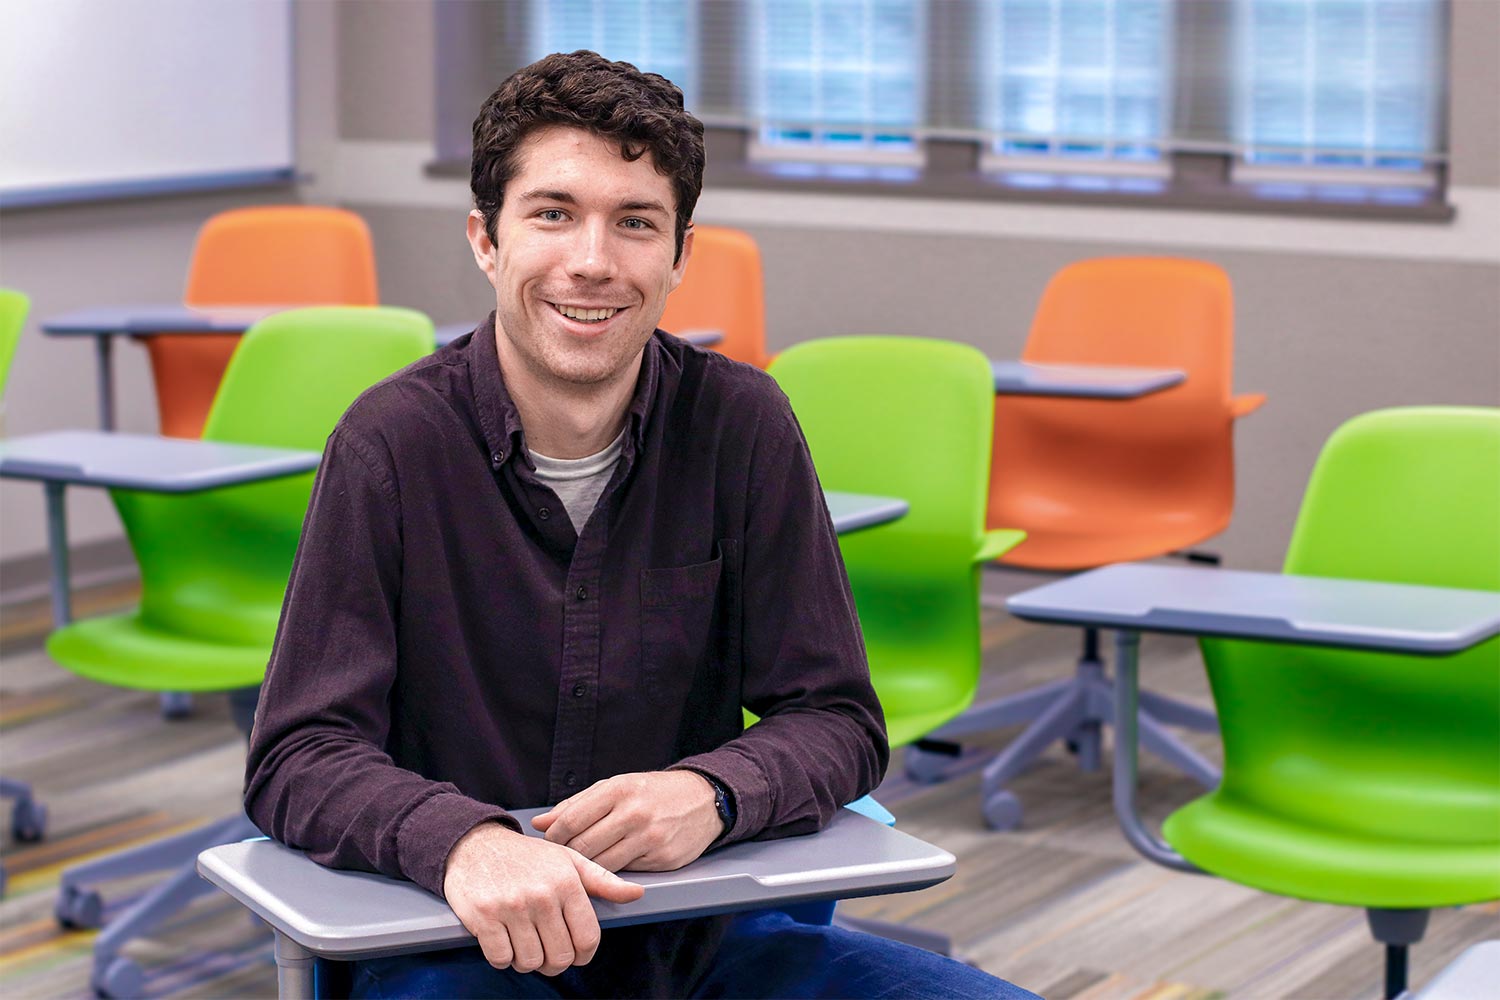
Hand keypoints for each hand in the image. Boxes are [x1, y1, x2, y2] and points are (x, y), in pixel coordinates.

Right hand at [442, 822, 642, 974]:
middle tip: (546, 948)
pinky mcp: (484, 917)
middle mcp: (541, 894)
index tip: (575, 952)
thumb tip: (637, 893)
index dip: (583, 955)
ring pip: (531, 961)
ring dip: (527, 960)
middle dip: (555, 961)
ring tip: (524, 941)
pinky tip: (504, 939)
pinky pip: (501, 959)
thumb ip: (603, 881)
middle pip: (560, 957)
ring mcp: (512, 906)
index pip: (587, 939)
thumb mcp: (569, 860)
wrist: (475, 844)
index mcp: (566, 882)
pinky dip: (503, 957)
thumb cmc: (526, 856)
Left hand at [531, 771, 721, 872]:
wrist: (703, 800)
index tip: (550, 845)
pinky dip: (612, 873)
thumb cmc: (651, 792)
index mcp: (618, 790)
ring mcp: (650, 838)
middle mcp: (634, 813)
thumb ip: (576, 805)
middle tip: (563, 861)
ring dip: (587, 869)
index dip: (553, 838)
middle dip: (567, 857)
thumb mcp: (615, 787)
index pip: (570, 821)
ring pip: (602, 865)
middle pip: (583, 846)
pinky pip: (625, 873)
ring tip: (583, 866)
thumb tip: (539, 824)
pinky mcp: (662, 859)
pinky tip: (609, 867)